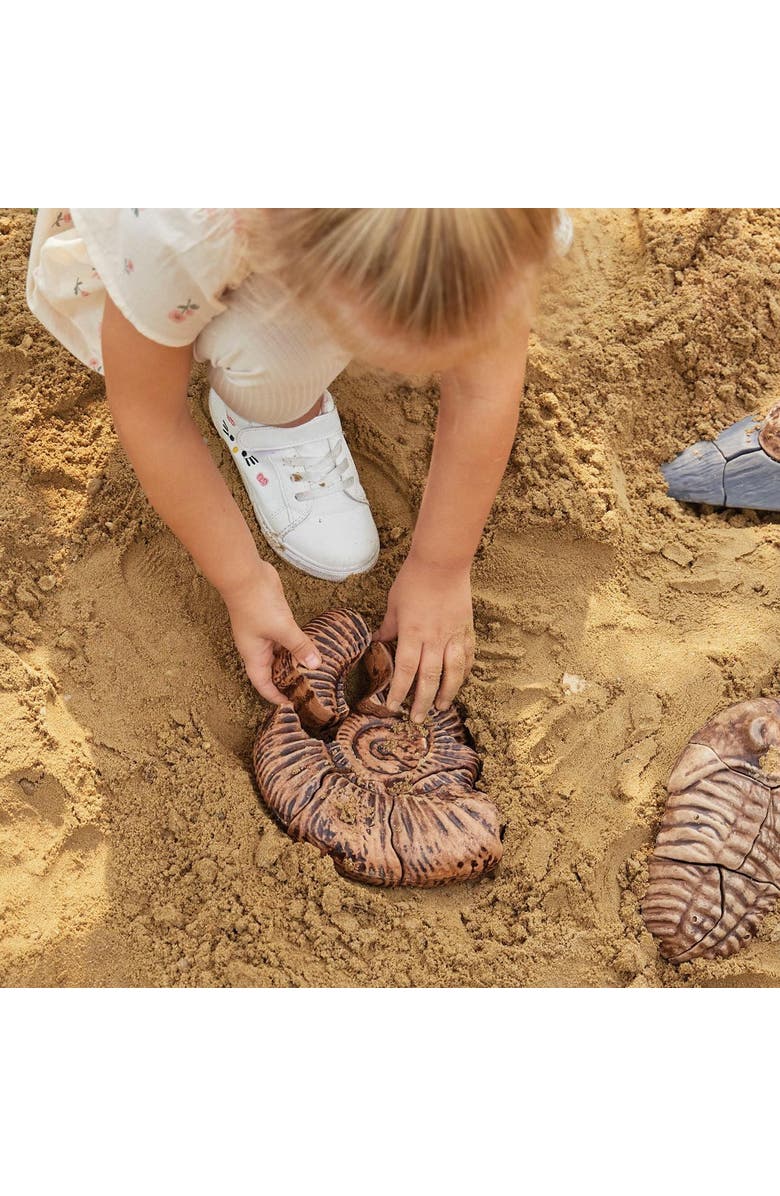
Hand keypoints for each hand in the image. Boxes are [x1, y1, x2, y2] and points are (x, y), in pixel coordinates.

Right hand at [223, 563, 321, 703]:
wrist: (246, 574)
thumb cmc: (256, 605)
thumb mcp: (282, 628)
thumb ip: (300, 646)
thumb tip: (316, 665)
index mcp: (254, 655)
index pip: (263, 684)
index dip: (276, 696)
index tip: (291, 705)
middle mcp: (258, 647)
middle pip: (273, 671)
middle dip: (288, 681)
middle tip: (309, 689)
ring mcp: (265, 633)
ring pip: (281, 654)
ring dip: (295, 661)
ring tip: (315, 671)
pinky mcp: (273, 620)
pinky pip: (286, 638)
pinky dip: (297, 644)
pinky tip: (312, 647)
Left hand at [372, 553, 474, 722]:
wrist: (443, 562)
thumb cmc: (413, 580)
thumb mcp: (394, 604)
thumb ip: (388, 627)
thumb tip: (377, 642)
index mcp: (413, 634)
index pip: (405, 671)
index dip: (398, 692)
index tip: (392, 707)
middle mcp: (434, 639)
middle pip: (430, 678)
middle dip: (423, 702)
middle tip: (417, 719)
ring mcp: (454, 635)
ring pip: (453, 673)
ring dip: (447, 693)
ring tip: (441, 709)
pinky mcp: (467, 630)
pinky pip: (468, 656)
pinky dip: (464, 672)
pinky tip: (460, 682)